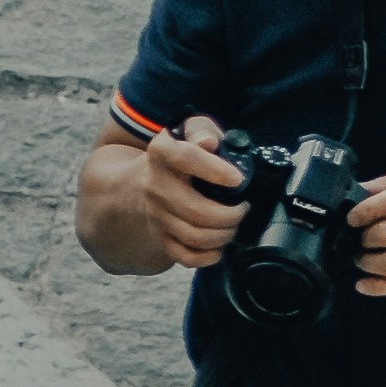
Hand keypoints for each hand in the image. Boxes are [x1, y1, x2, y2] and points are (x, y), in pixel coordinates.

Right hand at [139, 117, 250, 269]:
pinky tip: (219, 246)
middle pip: (195, 210)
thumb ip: (201, 129)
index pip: (184, 158)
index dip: (213, 170)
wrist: (142, 183)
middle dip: (230, 214)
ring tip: (234, 224)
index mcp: (161, 153)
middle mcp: (154, 186)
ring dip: (224, 234)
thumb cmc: (179, 155)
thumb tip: (209, 141)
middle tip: (243, 207)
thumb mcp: (188, 131)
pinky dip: (208, 256)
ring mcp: (156, 215)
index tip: (237, 179)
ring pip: (195, 236)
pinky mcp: (160, 237)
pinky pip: (185, 256)